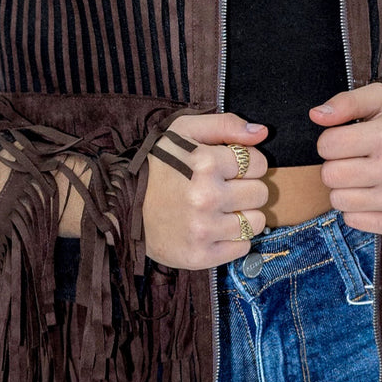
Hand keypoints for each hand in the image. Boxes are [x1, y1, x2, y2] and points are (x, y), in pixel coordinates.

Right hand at [143, 113, 269, 269]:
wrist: (120, 205)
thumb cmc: (157, 165)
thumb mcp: (184, 131)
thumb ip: (226, 125)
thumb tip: (262, 132)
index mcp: (205, 162)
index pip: (259, 163)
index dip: (248, 165)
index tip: (230, 170)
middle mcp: (206, 196)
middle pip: (261, 193)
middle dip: (247, 189)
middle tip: (224, 190)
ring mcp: (203, 229)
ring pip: (256, 222)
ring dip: (243, 216)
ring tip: (220, 211)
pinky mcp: (200, 256)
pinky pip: (242, 248)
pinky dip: (233, 240)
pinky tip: (214, 229)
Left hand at [310, 83, 381, 235]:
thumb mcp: (381, 100)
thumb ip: (346, 102)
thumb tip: (315, 115)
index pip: (326, 145)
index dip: (331, 142)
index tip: (347, 141)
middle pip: (329, 175)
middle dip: (336, 166)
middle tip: (356, 160)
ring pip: (337, 200)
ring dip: (345, 189)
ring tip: (364, 178)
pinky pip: (352, 220)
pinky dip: (357, 209)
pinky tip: (373, 195)